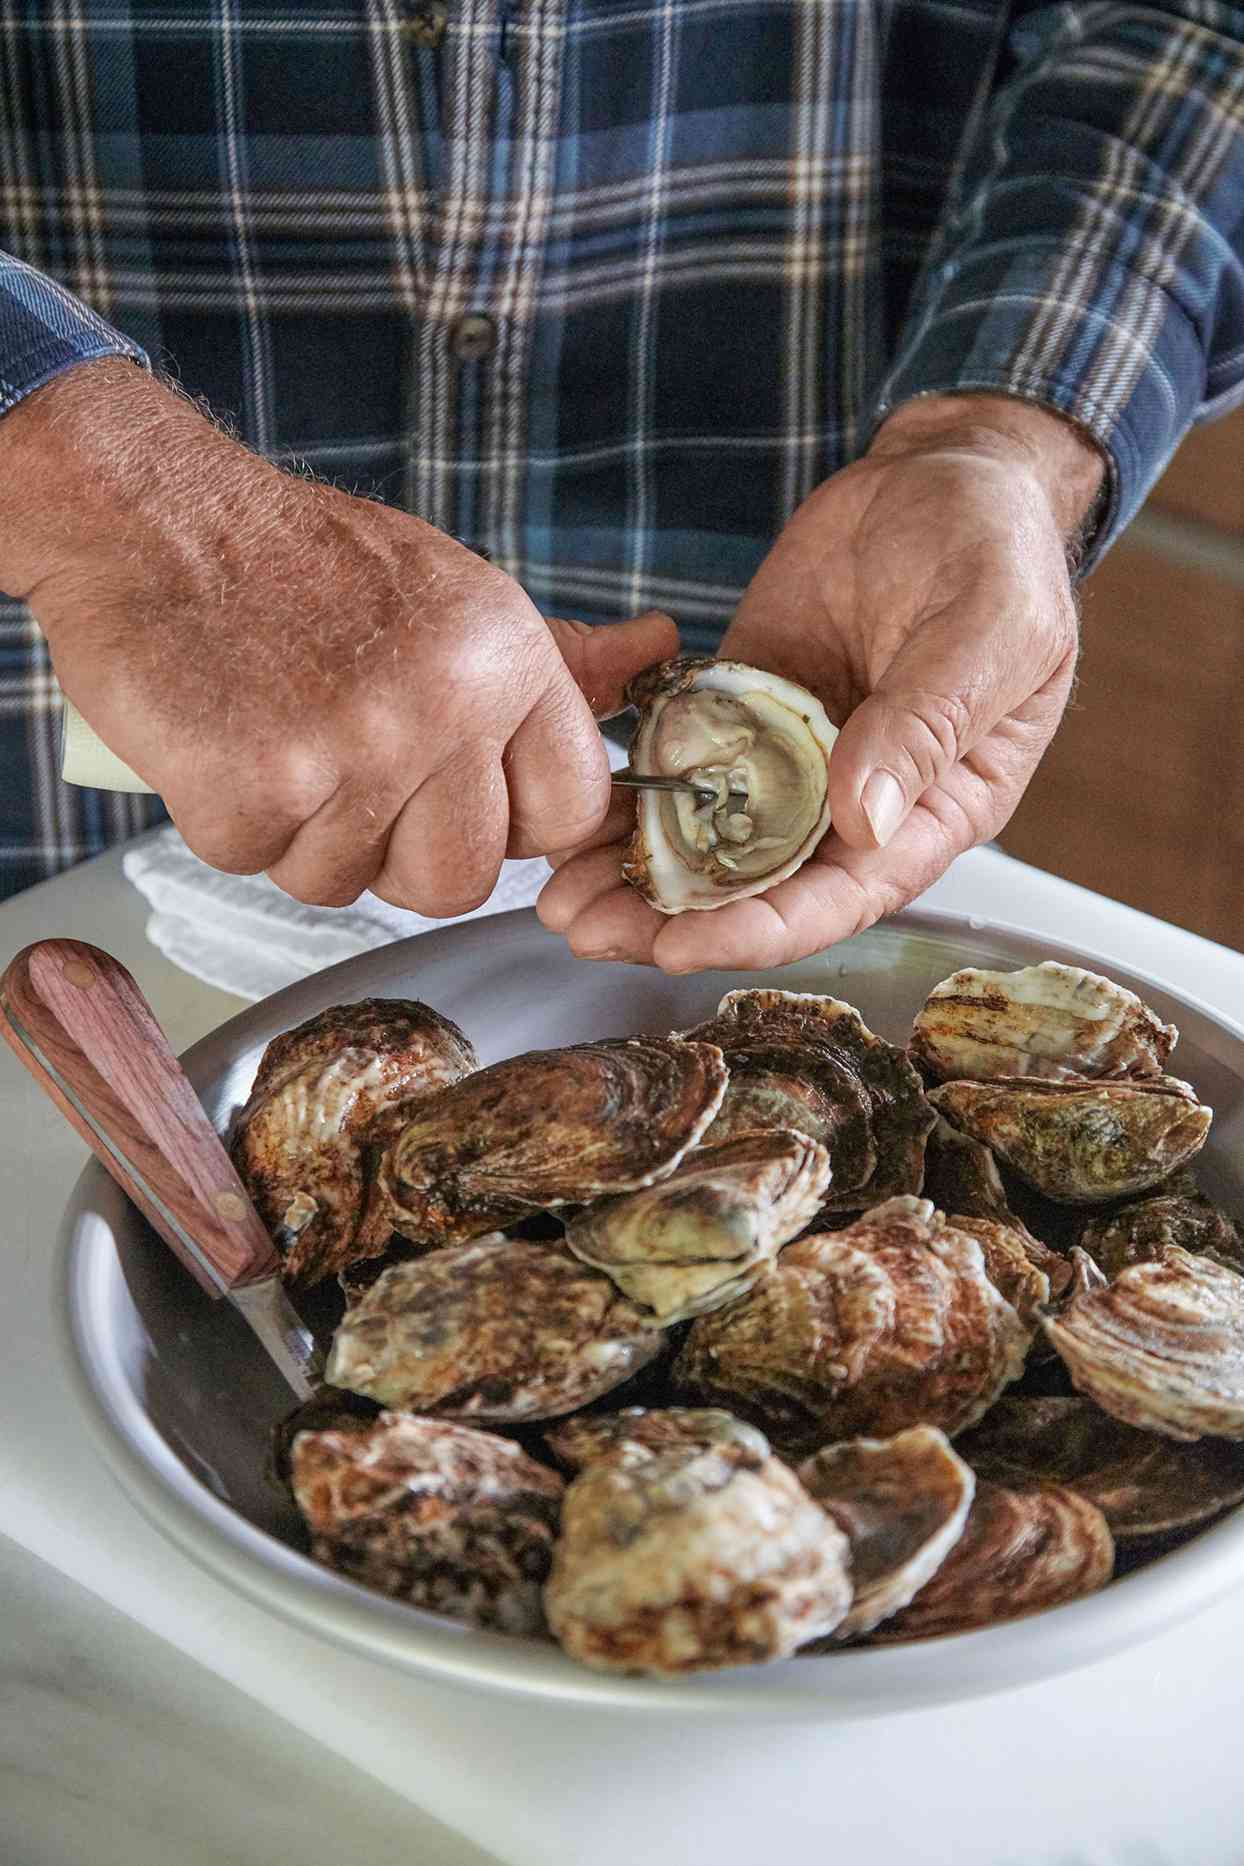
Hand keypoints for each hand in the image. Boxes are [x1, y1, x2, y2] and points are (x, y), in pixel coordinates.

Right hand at [0, 360, 675, 911]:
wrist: (152, 516)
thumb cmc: (306, 561)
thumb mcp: (456, 593)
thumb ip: (559, 656)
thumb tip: (658, 653)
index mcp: (508, 660)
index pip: (567, 814)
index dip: (509, 824)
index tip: (458, 798)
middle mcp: (445, 708)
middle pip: (464, 881)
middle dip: (403, 854)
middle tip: (349, 780)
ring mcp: (351, 752)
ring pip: (353, 884)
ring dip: (307, 838)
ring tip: (280, 741)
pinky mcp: (255, 788)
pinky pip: (263, 865)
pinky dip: (233, 824)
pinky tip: (224, 743)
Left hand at [538, 394, 1104, 970]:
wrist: (945, 471)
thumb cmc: (996, 551)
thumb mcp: (986, 631)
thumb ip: (926, 726)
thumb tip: (862, 822)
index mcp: (932, 809)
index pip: (842, 897)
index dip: (762, 929)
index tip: (683, 945)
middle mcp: (854, 803)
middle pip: (759, 887)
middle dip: (670, 918)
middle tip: (585, 929)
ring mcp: (792, 758)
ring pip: (708, 839)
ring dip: (635, 872)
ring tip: (558, 896)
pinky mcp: (743, 710)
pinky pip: (681, 764)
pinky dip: (628, 795)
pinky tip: (573, 814)